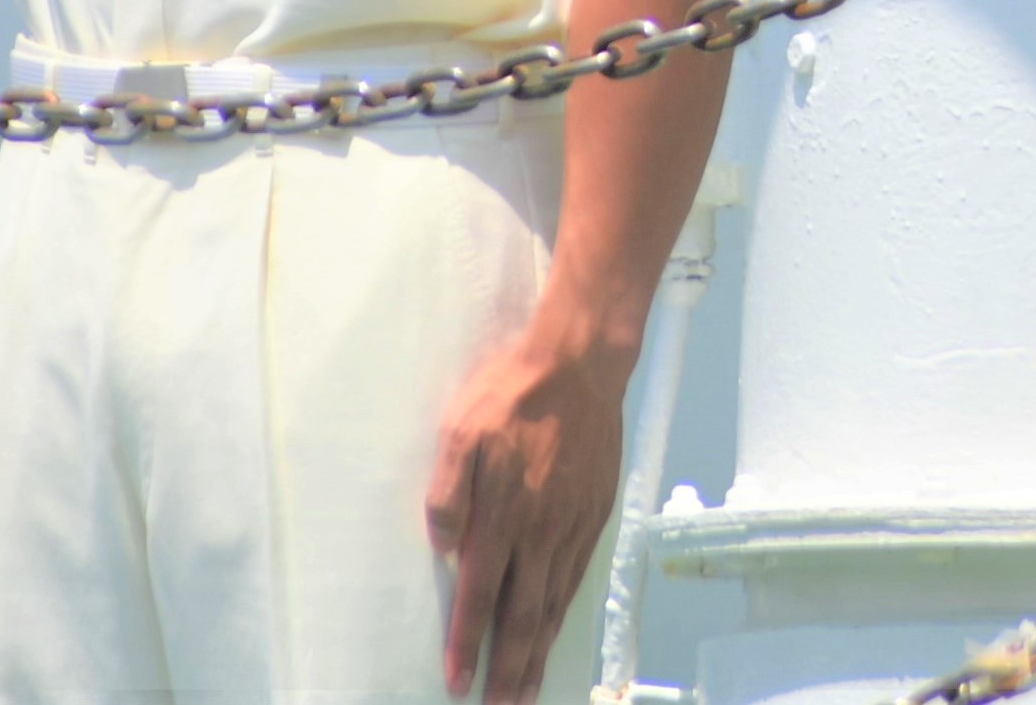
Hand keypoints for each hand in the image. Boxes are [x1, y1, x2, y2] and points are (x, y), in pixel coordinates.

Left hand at [428, 323, 631, 701]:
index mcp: (503, 514)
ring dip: (538, 653)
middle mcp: (540, 531)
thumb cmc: (512, 392)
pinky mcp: (594, 514)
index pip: (480, 595)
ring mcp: (571, 525)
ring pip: (553, 604)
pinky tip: (554, 629)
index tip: (458, 683)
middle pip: (523, 616)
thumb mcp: (460, 428)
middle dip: (509, 670)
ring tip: (526, 691)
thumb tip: (441, 545)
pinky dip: (563, 613)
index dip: (469, 643)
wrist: (580, 363)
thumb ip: (447, 491)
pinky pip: (576, 577)